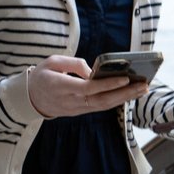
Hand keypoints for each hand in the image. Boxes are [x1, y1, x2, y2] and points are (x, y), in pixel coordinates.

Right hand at [27, 55, 148, 118]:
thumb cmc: (42, 76)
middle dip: (124, 93)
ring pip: (103, 106)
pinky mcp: (80, 111)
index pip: (88, 88)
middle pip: (101, 100)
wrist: (30, 99)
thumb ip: (73, 63)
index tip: (125, 78)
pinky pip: (100, 107)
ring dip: (124, 98)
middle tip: (143, 85)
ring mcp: (76, 108)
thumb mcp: (51, 62)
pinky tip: (128, 94)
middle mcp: (70, 100)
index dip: (107, 84)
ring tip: (142, 90)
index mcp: (61, 86)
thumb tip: (93, 70)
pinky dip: (116, 101)